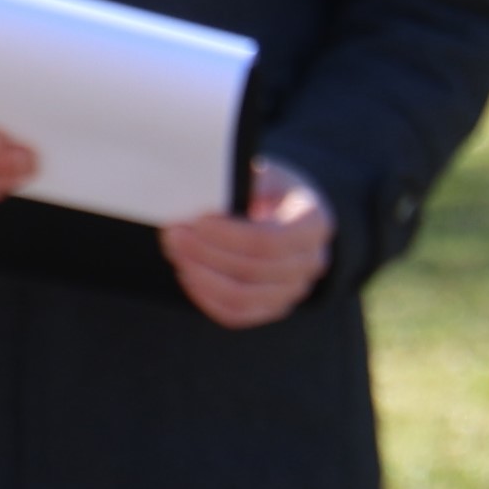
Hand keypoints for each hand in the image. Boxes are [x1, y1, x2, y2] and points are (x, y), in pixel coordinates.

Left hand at [160, 159, 335, 332]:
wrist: (285, 213)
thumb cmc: (270, 189)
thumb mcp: (264, 173)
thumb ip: (242, 180)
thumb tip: (203, 188)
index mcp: (314, 224)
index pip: (271, 242)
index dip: (229, 236)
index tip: (197, 222)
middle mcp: (311, 263)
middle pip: (253, 271)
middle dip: (206, 254)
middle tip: (174, 234)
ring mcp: (292, 290)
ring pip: (243, 298)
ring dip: (202, 277)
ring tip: (176, 253)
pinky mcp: (270, 307)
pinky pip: (235, 315)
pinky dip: (205, 297)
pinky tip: (187, 272)